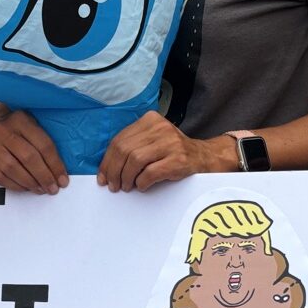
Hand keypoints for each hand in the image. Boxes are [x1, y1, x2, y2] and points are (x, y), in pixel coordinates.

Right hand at [0, 107, 67, 193]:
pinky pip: (1, 177)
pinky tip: (26, 188)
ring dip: (30, 183)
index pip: (43, 145)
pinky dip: (16, 186)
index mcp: (21, 121)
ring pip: (13, 170)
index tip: (63, 179)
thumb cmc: (17, 126)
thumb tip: (60, 170)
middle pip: (28, 158)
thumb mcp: (31, 123)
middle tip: (53, 189)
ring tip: (41, 190)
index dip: (55, 165)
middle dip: (44, 177)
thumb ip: (43, 141)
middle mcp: (4, 132)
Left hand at [97, 111, 235, 192]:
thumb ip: (132, 146)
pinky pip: (150, 173)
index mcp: (150, 120)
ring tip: (126, 187)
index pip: (119, 140)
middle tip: (113, 185)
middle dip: (114, 171)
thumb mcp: (153, 139)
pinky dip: (142, 183)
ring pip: (135, 161)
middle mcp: (160, 128)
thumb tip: (107, 169)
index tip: (103, 176)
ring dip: (126, 178)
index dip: (107, 161)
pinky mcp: (177, 159)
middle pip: (124, 150)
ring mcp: (170, 143)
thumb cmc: (172, 151)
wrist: (204, 156)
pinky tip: (142, 186)